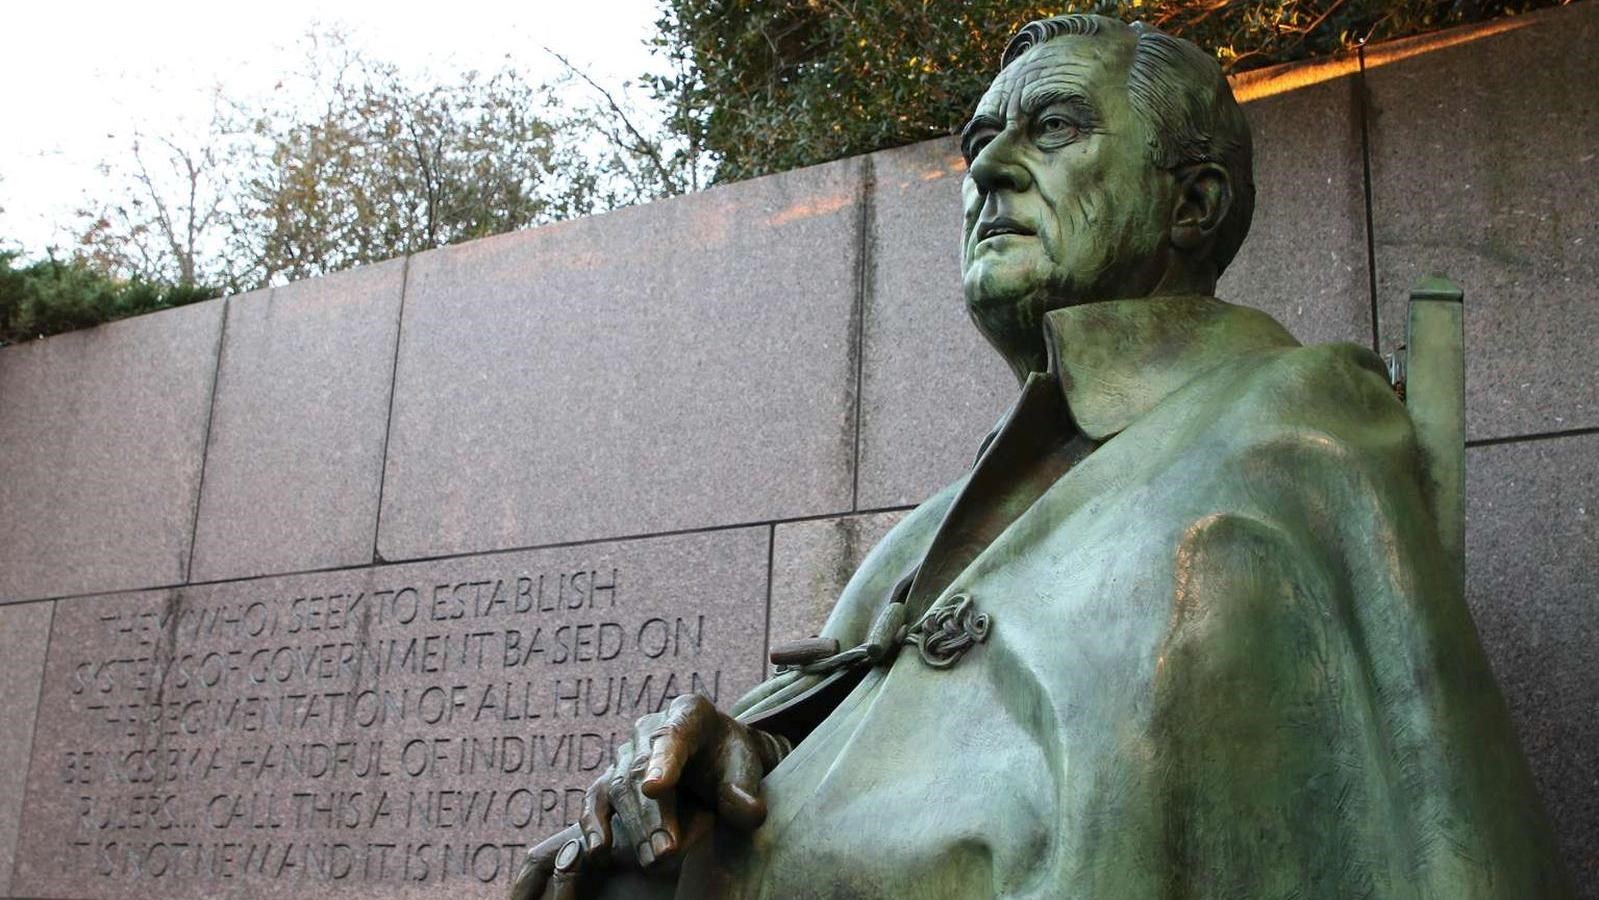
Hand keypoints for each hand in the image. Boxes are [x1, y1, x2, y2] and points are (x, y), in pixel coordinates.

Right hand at [582, 693, 789, 866]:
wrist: (718, 761)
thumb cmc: (732, 763)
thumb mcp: (747, 771)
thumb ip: (746, 791)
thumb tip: (749, 813)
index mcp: (689, 714)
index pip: (674, 736)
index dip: (663, 763)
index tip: (655, 789)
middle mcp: (650, 728)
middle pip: (642, 770)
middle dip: (653, 815)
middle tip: (666, 853)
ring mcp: (627, 752)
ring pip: (620, 787)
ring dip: (635, 826)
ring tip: (654, 860)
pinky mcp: (612, 777)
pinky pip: (596, 799)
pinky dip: (594, 825)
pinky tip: (598, 852)